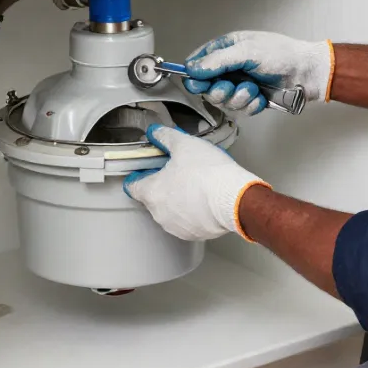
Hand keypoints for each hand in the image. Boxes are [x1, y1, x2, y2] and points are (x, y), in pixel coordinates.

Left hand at [123, 124, 269, 241]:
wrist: (235, 199)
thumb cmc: (208, 173)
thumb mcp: (184, 144)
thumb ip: (165, 137)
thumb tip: (155, 132)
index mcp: (152, 192)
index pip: (132, 186)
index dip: (139, 175)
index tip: (149, 169)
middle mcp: (159, 214)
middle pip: (153, 197)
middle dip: (164, 185)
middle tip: (180, 172)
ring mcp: (176, 227)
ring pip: (171, 211)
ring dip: (178, 200)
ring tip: (196, 185)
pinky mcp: (194, 234)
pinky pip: (188, 221)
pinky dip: (193, 212)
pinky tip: (205, 199)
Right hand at [183, 31, 333, 115]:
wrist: (307, 73)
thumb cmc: (282, 55)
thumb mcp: (247, 52)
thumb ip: (218, 61)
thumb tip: (193, 68)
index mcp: (226, 48)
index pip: (197, 62)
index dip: (194, 75)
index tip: (198, 83)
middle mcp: (230, 67)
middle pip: (206, 87)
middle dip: (219, 90)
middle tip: (230, 87)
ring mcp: (239, 84)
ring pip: (223, 101)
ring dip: (239, 98)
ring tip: (253, 89)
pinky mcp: (250, 100)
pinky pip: (239, 110)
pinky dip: (250, 105)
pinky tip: (261, 97)